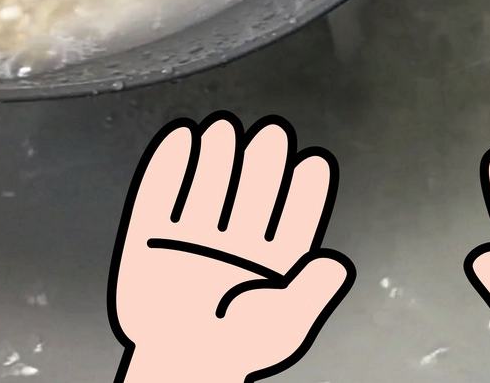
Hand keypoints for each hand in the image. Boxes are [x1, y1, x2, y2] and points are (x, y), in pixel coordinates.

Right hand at [109, 113, 355, 382]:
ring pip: (210, 186)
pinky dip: (168, 167)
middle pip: (253, 191)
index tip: (314, 162)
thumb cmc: (233, 348)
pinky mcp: (153, 236)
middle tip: (272, 134)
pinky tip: (180, 139)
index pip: (293, 212)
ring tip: (225, 129)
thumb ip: (310, 293)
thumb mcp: (283, 325)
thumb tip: (336, 266)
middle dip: (263, 161)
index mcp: (271, 255)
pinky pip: (160, 195)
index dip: (304, 187)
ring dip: (217, 157)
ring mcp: (196, 234)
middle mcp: (236, 238)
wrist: (177, 365)